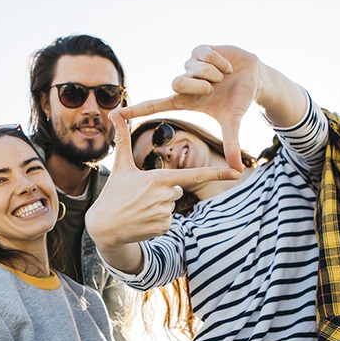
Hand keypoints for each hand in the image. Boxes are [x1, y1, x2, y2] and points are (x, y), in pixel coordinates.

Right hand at [85, 112, 238, 271]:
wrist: (103, 227)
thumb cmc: (113, 193)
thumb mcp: (120, 166)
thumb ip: (123, 139)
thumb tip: (114, 112)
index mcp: (159, 178)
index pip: (193, 175)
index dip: (217, 173)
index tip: (235, 172)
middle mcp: (165, 196)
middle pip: (177, 189)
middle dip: (163, 191)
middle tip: (140, 196)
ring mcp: (164, 214)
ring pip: (172, 206)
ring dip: (159, 207)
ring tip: (139, 209)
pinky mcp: (163, 228)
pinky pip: (168, 222)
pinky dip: (157, 221)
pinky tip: (142, 221)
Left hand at [118, 45, 263, 172]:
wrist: (254, 77)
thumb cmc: (238, 100)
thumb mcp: (232, 121)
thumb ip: (231, 144)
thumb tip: (237, 171)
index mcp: (184, 100)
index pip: (154, 105)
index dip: (135, 111)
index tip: (115, 116)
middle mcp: (183, 82)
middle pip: (176, 83)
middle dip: (199, 86)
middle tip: (214, 88)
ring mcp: (190, 65)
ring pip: (194, 69)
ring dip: (214, 74)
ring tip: (224, 77)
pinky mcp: (200, 50)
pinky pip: (205, 55)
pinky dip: (221, 62)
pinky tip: (227, 66)